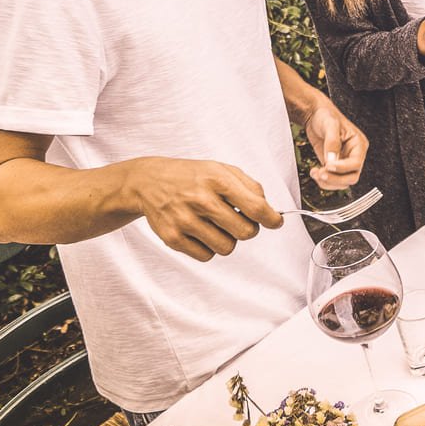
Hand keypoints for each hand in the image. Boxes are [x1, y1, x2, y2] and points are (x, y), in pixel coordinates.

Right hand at [122, 157, 283, 261]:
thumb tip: (269, 211)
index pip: (255, 207)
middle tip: (237, 219)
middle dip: (248, 228)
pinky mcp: (173, 238)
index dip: (271, 219)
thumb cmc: (192, 177)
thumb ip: (250, 187)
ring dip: (227, 239)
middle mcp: (200, 200)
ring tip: (216, 224)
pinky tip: (200, 231)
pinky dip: (208, 247)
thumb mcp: (222, 169)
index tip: (275, 222)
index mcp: (217, 179)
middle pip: (245, 232)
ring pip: (227, 247)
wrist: (149, 182)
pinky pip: (206, 256)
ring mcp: (185, 220)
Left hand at [304, 102, 367, 189]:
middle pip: (352, 177)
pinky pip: (332, 181)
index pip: (356, 163)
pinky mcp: (333, 166)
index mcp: (359, 144)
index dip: (343, 167)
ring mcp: (344, 162)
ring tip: (316, 173)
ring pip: (342, 183)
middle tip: (322, 173)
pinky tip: (315, 173)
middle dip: (336, 179)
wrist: (315, 116)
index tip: (328, 165)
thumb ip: (332, 142)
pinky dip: (323, 181)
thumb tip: (332, 160)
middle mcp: (353, 155)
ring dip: (328, 182)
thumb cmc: (326, 115)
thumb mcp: (330, 124)